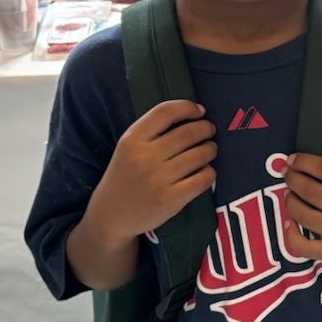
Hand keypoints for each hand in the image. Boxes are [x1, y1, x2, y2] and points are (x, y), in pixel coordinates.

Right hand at [84, 100, 216, 246]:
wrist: (110, 215)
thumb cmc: (125, 177)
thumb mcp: (128, 148)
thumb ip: (152, 132)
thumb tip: (192, 115)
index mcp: (132, 140)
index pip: (165, 112)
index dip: (187, 107)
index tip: (199, 111)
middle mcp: (144, 157)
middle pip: (188, 132)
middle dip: (205, 129)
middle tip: (209, 131)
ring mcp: (158, 179)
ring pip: (200, 154)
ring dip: (210, 149)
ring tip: (210, 150)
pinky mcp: (171, 199)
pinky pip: (204, 178)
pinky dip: (210, 172)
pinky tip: (206, 171)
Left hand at [281, 153, 321, 261]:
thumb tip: (301, 167)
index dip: (303, 162)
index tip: (292, 160)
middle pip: (309, 190)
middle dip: (292, 179)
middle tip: (287, 174)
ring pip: (302, 214)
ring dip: (290, 201)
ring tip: (290, 195)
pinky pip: (302, 246)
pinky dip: (290, 234)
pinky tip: (291, 223)